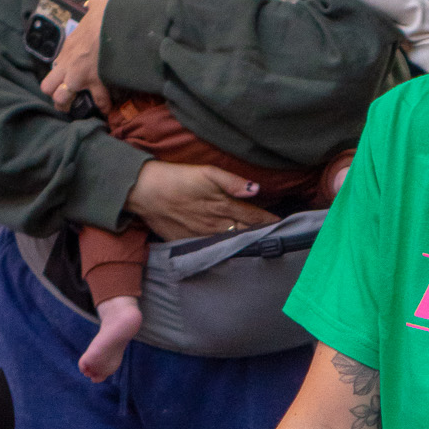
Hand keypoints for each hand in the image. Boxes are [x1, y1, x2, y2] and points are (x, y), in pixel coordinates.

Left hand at [40, 0, 112, 114]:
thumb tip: (98, 1)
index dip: (61, 78)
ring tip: (82, 108)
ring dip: (72, 105)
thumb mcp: (95, 5)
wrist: (113, 21)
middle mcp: (67, 64)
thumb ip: (93, 5)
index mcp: (67, 49)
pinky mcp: (96, 82)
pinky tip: (109, 109)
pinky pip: (99, 102)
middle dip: (58, 96)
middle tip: (69, 100)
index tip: (70, 81)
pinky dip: (105, 107)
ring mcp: (79, 75)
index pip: (55, 69)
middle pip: (49, 88)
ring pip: (63, 99)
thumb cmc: (105, 13)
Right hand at [124, 159, 274, 242]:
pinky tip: (233, 255)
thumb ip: (232, 181)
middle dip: (263, 237)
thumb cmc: (175, 178)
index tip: (285, 227)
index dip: (270, 222)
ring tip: (262, 249)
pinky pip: (213, 250)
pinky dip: (226, 252)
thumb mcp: (206, 172)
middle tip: (279, 240)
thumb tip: (256, 189)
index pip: (255, 217)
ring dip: (247, 246)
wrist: (144, 191)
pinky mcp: (190, 243)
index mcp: (224, 206)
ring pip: (232, 244)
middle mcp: (217, 225)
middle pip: (246, 234)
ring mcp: (204, 237)